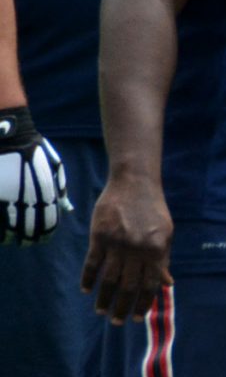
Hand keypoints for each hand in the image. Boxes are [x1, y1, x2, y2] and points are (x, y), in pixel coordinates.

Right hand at [0, 107, 66, 244]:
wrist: (7, 135)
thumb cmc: (32, 150)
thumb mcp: (54, 167)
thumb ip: (60, 190)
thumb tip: (67, 209)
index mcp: (45, 195)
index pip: (48, 226)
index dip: (44, 235)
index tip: (41, 238)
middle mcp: (26, 201)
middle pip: (28, 232)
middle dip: (27, 239)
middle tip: (24, 241)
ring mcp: (6, 201)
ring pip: (8, 231)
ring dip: (9, 238)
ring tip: (10, 239)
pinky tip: (0, 232)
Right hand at [80, 171, 171, 323]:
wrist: (135, 184)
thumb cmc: (153, 210)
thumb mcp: (166, 234)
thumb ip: (163, 260)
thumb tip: (167, 284)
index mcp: (156, 251)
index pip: (149, 284)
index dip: (143, 303)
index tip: (137, 317)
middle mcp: (136, 250)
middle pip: (128, 285)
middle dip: (122, 306)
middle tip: (117, 322)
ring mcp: (116, 243)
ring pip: (109, 278)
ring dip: (105, 298)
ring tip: (102, 312)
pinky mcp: (99, 236)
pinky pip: (92, 262)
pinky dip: (89, 278)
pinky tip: (87, 290)